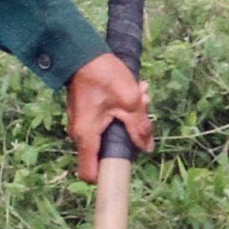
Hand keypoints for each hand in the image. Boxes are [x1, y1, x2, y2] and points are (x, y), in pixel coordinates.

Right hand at [66, 53, 152, 183]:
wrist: (81, 51)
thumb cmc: (103, 75)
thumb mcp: (130, 100)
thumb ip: (140, 127)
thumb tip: (147, 148)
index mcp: (87, 136)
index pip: (90, 174)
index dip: (107, 177)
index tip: (125, 167)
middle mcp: (80, 134)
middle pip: (106, 151)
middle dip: (128, 135)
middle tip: (142, 108)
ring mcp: (82, 123)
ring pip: (109, 132)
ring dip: (128, 117)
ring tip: (141, 93)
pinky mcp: (86, 113)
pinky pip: (104, 120)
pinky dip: (119, 110)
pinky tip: (134, 90)